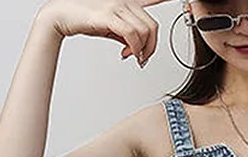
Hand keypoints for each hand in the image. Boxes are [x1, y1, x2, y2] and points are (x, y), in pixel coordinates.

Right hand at [37, 0, 170, 65]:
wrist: (61, 16)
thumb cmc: (85, 19)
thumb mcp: (111, 27)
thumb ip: (127, 35)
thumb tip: (136, 49)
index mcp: (128, 1)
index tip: (185, 0)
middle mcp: (125, 0)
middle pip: (153, 26)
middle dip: (151, 48)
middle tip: (142, 59)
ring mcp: (117, 5)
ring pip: (145, 32)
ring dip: (142, 51)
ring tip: (132, 57)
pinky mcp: (109, 14)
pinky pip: (132, 34)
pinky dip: (134, 48)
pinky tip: (126, 54)